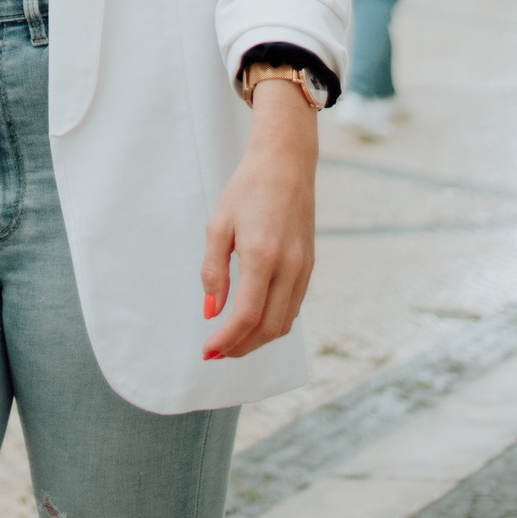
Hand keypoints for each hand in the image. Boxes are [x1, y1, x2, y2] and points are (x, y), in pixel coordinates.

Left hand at [201, 82, 316, 360]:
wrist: (286, 164)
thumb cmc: (247, 189)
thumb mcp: (219, 225)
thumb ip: (213, 271)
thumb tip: (211, 312)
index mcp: (262, 257)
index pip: (246, 317)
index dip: (226, 340)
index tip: (207, 350)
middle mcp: (288, 268)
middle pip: (267, 329)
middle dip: (241, 348)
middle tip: (216, 353)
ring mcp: (303, 269)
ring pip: (283, 324)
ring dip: (258, 341)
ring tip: (232, 342)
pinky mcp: (309, 267)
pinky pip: (293, 308)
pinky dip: (273, 324)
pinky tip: (254, 321)